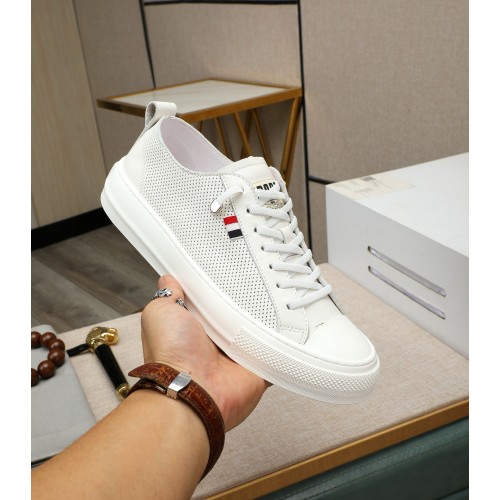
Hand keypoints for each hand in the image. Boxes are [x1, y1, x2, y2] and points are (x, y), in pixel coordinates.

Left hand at [140, 275, 269, 430]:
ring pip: (258, 332)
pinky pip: (275, 354)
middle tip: (256, 283)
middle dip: (245, 303)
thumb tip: (168, 280)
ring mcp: (237, 357)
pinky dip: (281, 346)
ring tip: (277, 299)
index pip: (210, 304)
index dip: (217, 291)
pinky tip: (290, 329)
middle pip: (237, 316)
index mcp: (195, 329)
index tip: (227, 273)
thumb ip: (168, 295)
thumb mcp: (159, 312)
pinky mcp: (257, 369)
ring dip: (264, 321)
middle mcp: (216, 344)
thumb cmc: (170, 354)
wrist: (191, 390)